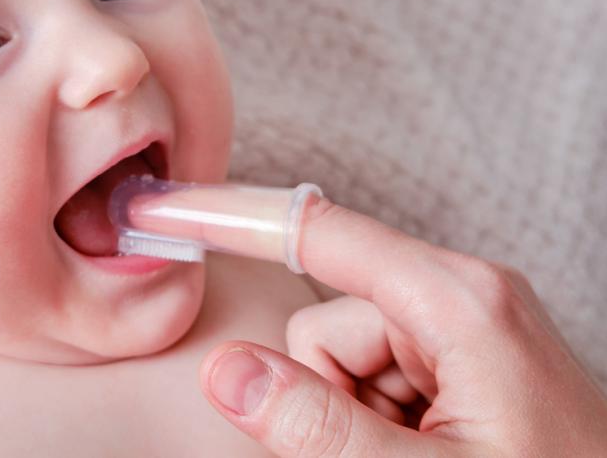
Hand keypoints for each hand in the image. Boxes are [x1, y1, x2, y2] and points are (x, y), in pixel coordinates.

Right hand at [198, 195, 606, 455]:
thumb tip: (227, 371)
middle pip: (326, 322)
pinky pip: (378, 381)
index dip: (234, 219)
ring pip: (345, 362)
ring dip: (355, 421)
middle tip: (382, 457)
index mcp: (460, 301)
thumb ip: (318, 427)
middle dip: (329, 396)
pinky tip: (431, 457)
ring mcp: (467, 333)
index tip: (173, 208)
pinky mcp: (467, 366)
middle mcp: (463, 299)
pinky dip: (381, 427)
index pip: (318, 236)